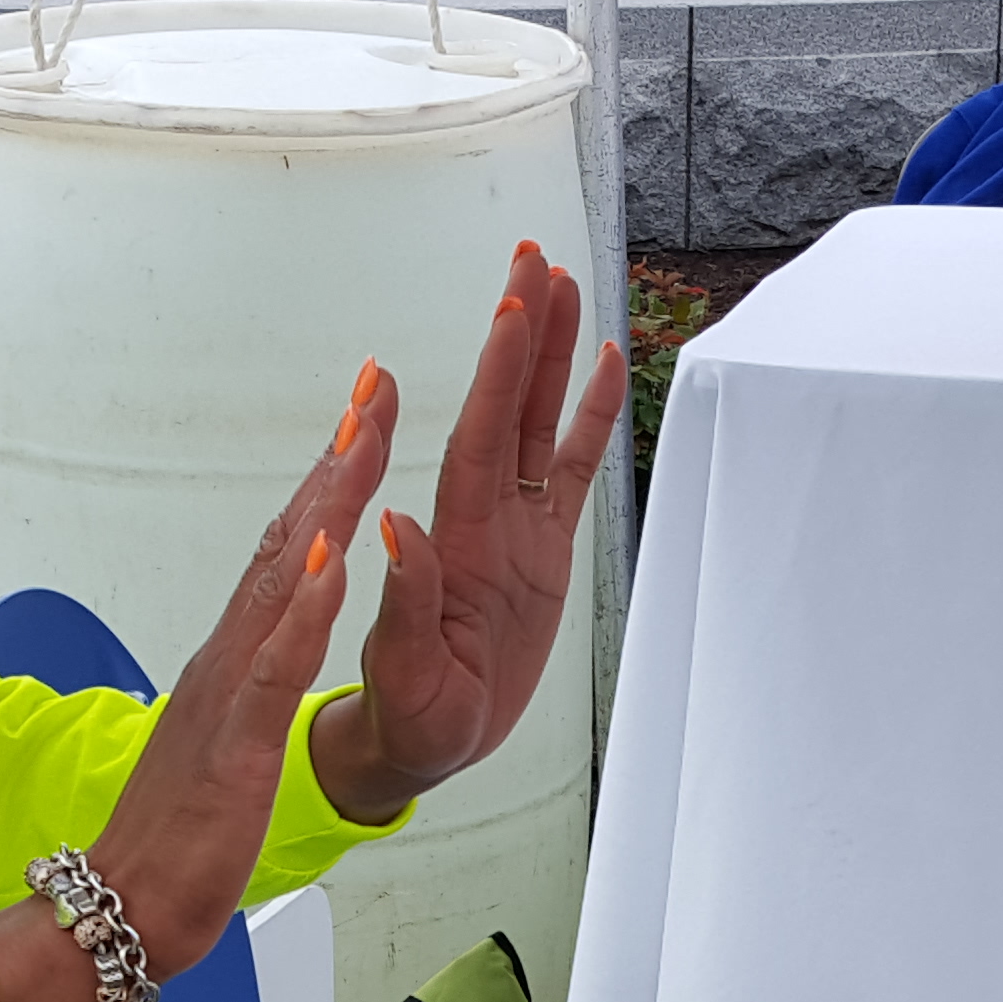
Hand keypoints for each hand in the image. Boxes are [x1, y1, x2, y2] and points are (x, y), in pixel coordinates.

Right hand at [0, 370, 393, 1001]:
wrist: (116, 909)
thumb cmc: (177, 838)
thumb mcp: (230, 744)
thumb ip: (249, 685)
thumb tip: (272, 640)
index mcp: (236, 660)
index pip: (289, 551)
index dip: (329, 480)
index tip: (366, 415)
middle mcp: (229, 659)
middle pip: (287, 539)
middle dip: (336, 461)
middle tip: (376, 386)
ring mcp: (227, 697)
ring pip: (281, 584)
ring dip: (324, 507)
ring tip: (363, 440)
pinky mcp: (233, 747)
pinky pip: (273, 671)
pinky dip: (304, 613)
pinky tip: (332, 564)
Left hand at [305, 239, 633, 825]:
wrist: (424, 742)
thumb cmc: (409, 715)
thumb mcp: (406, 672)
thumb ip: (409, 602)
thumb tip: (402, 529)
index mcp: (454, 541)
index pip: (476, 436)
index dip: (497, 371)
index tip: (510, 306)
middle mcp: (483, 519)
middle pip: (506, 406)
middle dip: (522, 332)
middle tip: (533, 258)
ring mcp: (514, 529)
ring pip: (535, 422)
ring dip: (550, 355)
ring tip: (564, 283)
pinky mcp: (541, 551)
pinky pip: (567, 471)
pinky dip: (585, 419)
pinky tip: (600, 366)